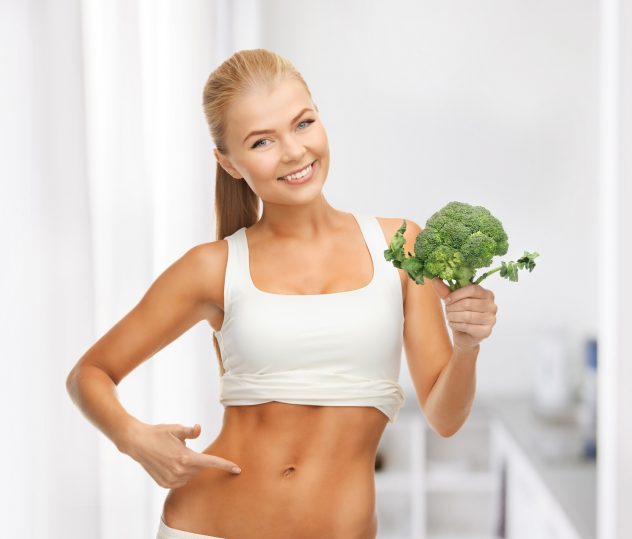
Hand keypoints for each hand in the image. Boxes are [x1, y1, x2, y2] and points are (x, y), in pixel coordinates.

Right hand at [122, 422, 241, 487]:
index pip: (210, 462)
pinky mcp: (164, 484)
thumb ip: (190, 431)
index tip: (237, 469)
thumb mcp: (176, 428)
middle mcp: (179, 471)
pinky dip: (181, 473)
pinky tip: (172, 463)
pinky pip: (181, 481)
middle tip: (187, 449)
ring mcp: (171, 480)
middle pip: (200, 468)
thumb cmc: (159, 433)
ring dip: (190, 466)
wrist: (137, 443)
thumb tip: (199, 429)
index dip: (225, 465)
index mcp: (185, 457)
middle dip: (200, 460)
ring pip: (191, 475)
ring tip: (175, 454)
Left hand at [431, 278, 497, 350]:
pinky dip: (456, 325)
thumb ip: (445, 291)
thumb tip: (435, 280)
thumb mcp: (453, 301)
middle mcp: (492, 305)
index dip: (457, 294)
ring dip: (453, 316)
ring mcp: (491, 319)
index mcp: (487, 294)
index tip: (446, 300)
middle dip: (453, 307)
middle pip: (468, 303)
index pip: (473, 289)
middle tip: (447, 310)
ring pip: (467, 316)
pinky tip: (453, 324)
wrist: (465, 335)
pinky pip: (468, 327)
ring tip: (449, 317)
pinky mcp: (486, 331)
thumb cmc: (461, 314)